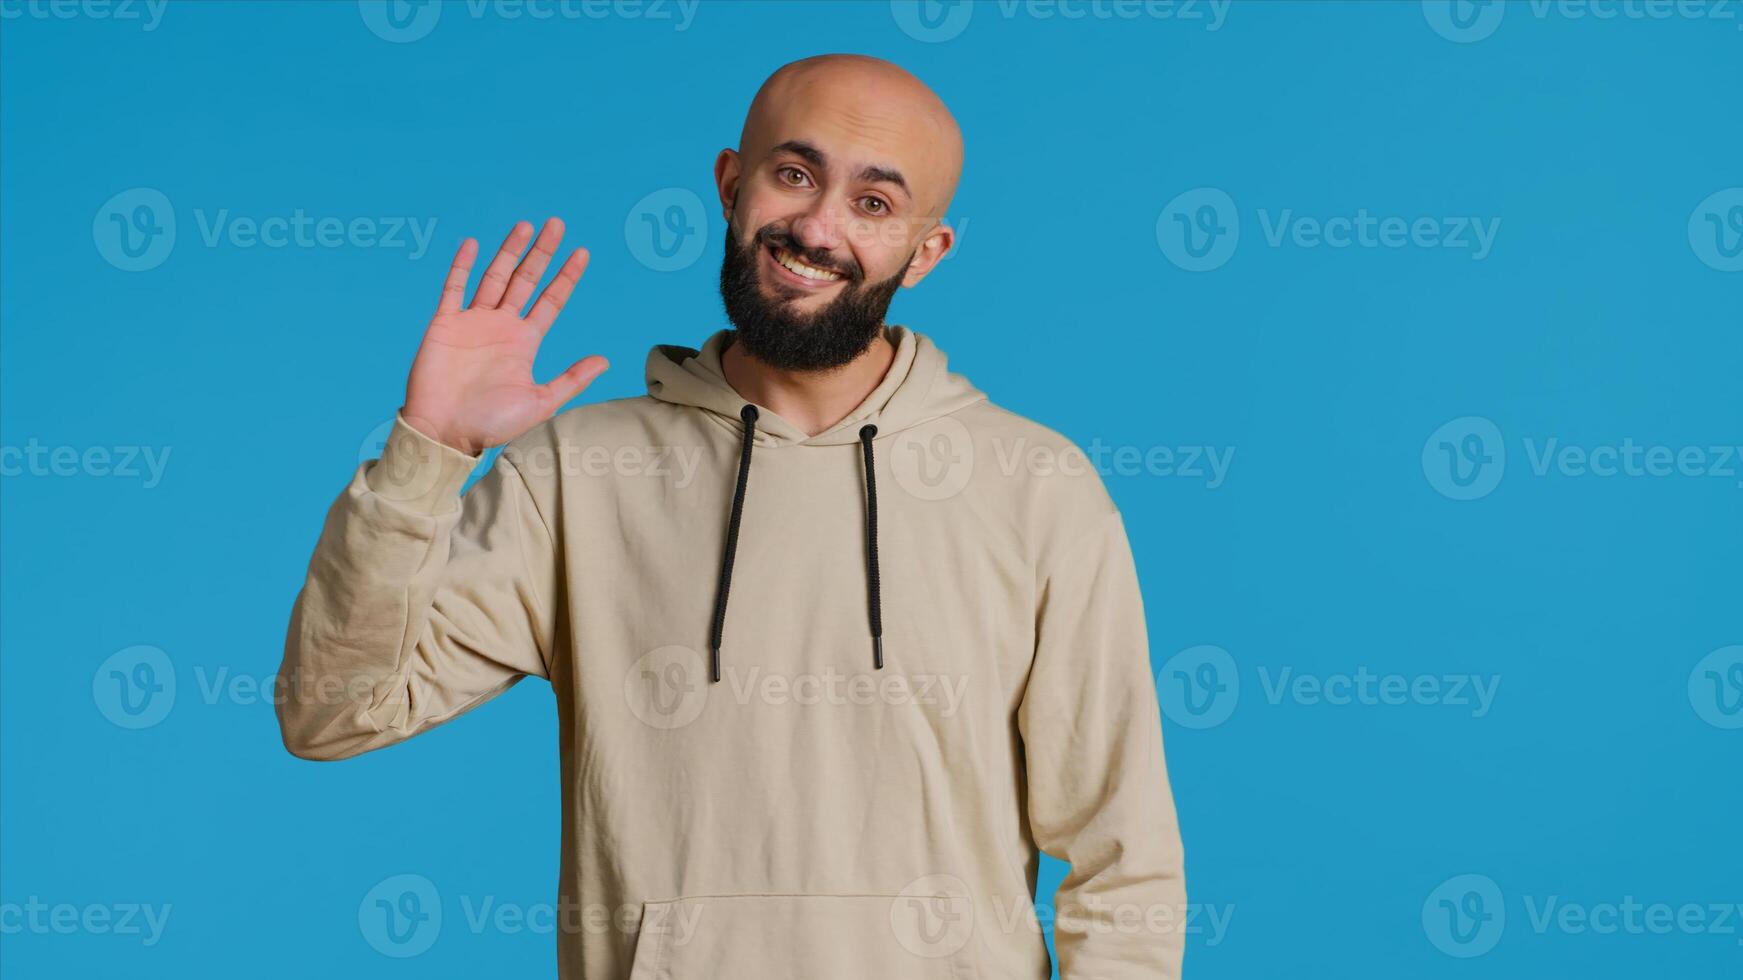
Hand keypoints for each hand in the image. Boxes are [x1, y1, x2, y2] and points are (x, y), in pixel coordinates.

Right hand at [402, 219, 607, 454]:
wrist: (445, 433)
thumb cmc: (491, 424)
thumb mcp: (541, 402)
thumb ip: (571, 379)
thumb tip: (605, 361)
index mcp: (524, 342)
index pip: (550, 300)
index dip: (566, 276)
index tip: (582, 252)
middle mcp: (501, 326)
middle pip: (525, 280)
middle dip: (541, 252)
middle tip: (557, 223)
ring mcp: (473, 322)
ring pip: (494, 276)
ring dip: (509, 251)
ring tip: (526, 226)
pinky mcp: (445, 324)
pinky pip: (454, 288)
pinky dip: (462, 266)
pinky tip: (473, 244)